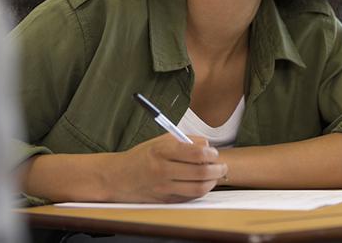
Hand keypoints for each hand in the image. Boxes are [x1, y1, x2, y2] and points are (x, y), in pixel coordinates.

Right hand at [104, 134, 226, 202]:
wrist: (119, 177)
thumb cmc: (143, 156)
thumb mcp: (161, 141)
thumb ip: (186, 140)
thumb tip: (208, 146)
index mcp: (162, 151)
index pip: (196, 153)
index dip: (211, 154)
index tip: (214, 153)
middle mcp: (163, 170)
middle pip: (201, 172)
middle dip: (218, 169)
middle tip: (222, 166)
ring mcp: (164, 188)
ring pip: (198, 188)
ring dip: (213, 182)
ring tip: (215, 175)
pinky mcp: (165, 200)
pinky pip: (190, 197)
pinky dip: (201, 190)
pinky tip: (203, 183)